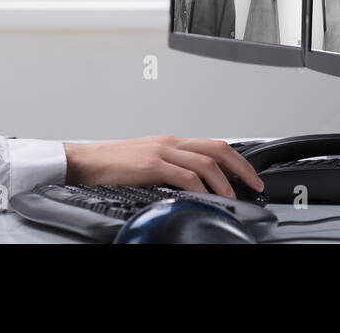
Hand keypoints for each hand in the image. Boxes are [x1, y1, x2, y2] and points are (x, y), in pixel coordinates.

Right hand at [62, 136, 264, 199]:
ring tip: (233, 197)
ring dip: (225, 182)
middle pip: (217, 148)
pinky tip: (207, 197)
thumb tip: (196, 187)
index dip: (236, 160)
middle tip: (254, 184)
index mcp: (171, 142)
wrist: (85, 162)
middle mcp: (170, 142)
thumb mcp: (148, 162)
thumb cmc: (113, 165)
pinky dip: (201, 187)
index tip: (249, 176)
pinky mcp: (151, 165)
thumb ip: (171, 169)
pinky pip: (185, 175)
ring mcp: (162, 151)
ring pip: (206, 162)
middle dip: (241, 167)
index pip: (213, 145)